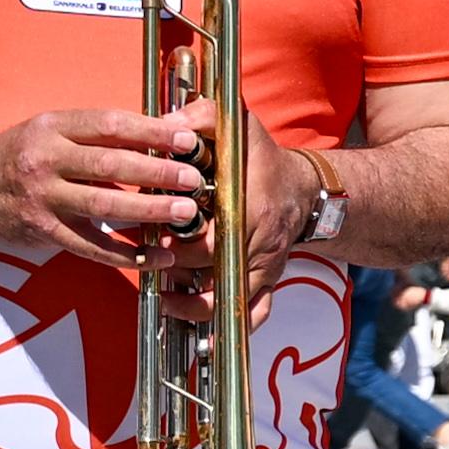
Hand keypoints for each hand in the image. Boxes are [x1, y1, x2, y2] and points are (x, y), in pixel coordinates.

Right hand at [0, 106, 209, 269]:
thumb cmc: (21, 156)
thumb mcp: (51, 131)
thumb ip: (97, 134)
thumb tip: (161, 133)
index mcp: (52, 128)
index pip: (108, 125)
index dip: (150, 131)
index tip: (186, 139)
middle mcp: (45, 161)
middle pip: (110, 164)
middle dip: (157, 172)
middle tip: (194, 178)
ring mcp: (43, 199)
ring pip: (104, 205)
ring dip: (150, 210)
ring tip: (186, 213)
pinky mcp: (45, 232)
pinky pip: (92, 247)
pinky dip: (128, 255)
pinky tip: (158, 257)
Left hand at [159, 108, 322, 320]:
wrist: (303, 189)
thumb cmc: (263, 158)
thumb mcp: (237, 124)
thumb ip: (199, 117)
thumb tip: (163, 126)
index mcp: (246, 210)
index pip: (201, 237)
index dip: (170, 241)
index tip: (147, 234)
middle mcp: (257, 245)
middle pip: (204, 269)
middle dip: (170, 267)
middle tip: (146, 258)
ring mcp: (264, 269)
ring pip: (224, 300)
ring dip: (189, 304)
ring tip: (162, 294)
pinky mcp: (267, 283)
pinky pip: (252, 316)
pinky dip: (227, 328)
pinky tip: (198, 331)